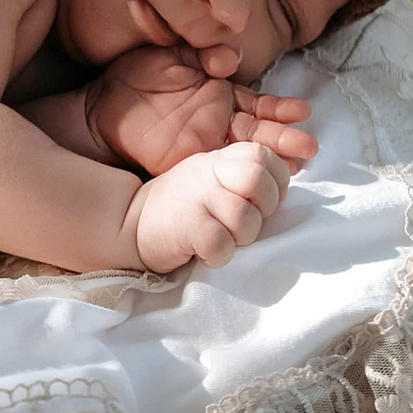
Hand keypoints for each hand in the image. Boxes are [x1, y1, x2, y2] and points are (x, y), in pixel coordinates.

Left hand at [88, 44, 316, 176]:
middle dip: (285, 138)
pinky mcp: (186, 162)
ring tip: (298, 163)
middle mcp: (218, 120)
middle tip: (310, 146)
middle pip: (259, 131)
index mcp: (218, 93)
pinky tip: (260, 175)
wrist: (99, 108)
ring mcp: (204, 143)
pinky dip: (237, 171)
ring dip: (270, 158)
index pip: (257, 103)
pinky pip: (217, 168)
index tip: (302, 112)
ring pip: (244, 151)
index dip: (279, 109)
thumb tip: (231, 58)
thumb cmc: (134, 77)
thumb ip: (201, 52)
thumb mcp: (170, 53)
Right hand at [124, 141, 293, 273]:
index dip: (275, 182)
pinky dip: (219, 256)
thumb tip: (282, 190)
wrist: (130, 223)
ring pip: (245, 218)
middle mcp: (208, 173)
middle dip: (264, 208)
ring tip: (224, 239)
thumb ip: (244, 175)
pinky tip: (206, 252)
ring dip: (242, 238)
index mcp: (219, 159)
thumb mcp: (210, 176)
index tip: (262, 201)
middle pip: (257, 181)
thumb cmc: (181, 204)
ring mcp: (196, 199)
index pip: (263, 157)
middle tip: (246, 222)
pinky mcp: (186, 228)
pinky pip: (221, 244)